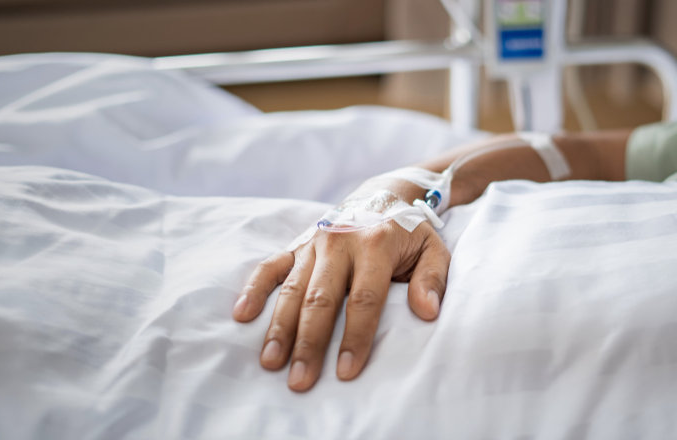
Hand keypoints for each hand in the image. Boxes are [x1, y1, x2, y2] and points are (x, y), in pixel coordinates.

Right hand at [232, 211, 449, 390]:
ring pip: (292, 288)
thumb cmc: (410, 233)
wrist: (383, 195)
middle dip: (309, 343)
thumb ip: (433, 279)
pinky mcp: (297, 244)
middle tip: (300, 380)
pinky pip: (271, 266)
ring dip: (280, 327)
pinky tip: (242, 315)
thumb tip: (428, 312)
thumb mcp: (434, 249)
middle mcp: (341, 242)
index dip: (356, 336)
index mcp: (376, 244)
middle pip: (321, 299)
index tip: (347, 371)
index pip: (364, 299)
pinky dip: (255, 289)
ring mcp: (314, 243)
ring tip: (270, 363)